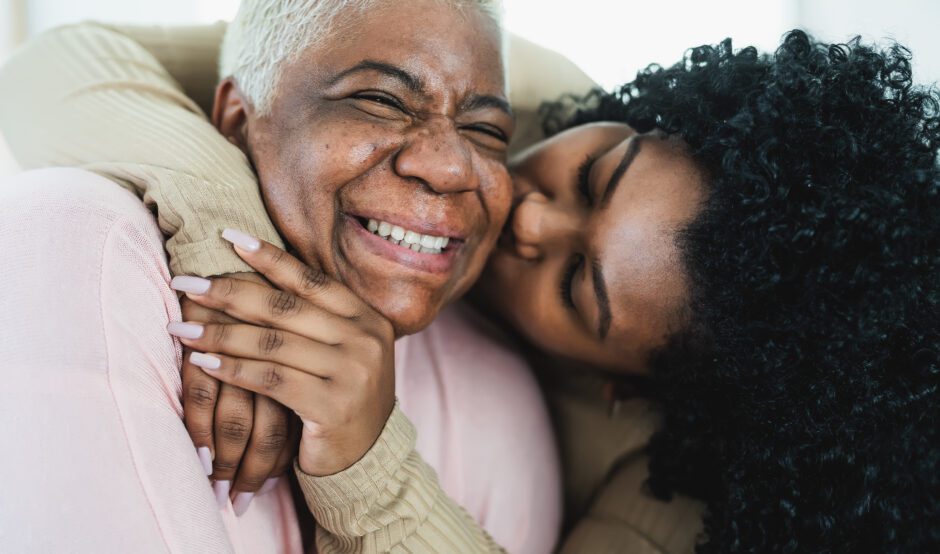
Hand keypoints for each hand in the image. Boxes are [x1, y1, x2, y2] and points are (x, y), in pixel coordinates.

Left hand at [169, 230, 396, 476]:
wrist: (366, 461)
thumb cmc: (339, 399)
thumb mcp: (338, 352)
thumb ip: (312, 319)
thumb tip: (251, 274)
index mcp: (367, 319)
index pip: (311, 280)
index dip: (268, 258)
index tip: (228, 237)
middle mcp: (365, 340)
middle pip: (285, 307)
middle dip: (229, 292)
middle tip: (186, 282)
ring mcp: (352, 373)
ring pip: (273, 343)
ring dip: (220, 334)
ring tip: (181, 327)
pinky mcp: (332, 407)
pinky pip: (271, 381)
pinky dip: (233, 369)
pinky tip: (203, 362)